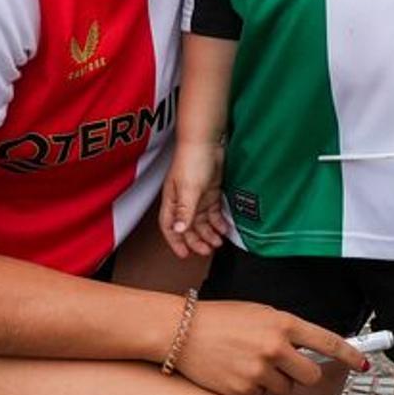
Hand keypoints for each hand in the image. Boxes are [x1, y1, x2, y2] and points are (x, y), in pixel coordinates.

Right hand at [159, 137, 232, 256]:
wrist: (207, 140)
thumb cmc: (192, 160)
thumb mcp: (189, 189)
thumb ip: (184, 211)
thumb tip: (178, 230)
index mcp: (172, 201)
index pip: (169, 227)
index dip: (175, 242)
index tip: (184, 254)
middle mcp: (183, 201)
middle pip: (187, 227)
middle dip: (196, 241)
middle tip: (206, 251)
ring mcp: (197, 197)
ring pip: (201, 221)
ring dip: (208, 233)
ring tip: (217, 243)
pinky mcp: (209, 191)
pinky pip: (212, 211)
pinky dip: (217, 221)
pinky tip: (224, 228)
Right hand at [170, 301, 370, 394]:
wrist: (179, 330)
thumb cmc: (221, 319)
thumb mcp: (259, 314)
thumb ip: (286, 331)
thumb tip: (311, 349)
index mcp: (282, 323)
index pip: (328, 342)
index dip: (352, 355)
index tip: (365, 365)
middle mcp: (275, 348)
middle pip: (311, 375)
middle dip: (302, 374)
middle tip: (283, 364)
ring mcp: (259, 371)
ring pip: (285, 388)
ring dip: (273, 380)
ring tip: (247, 362)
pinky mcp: (243, 390)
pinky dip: (252, 389)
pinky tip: (234, 371)